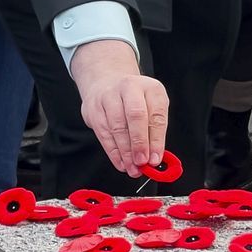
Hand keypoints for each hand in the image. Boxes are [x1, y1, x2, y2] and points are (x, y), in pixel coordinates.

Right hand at [70, 39, 168, 177]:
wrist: (107, 82)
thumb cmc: (134, 100)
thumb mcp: (151, 107)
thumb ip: (154, 131)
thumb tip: (154, 158)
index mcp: (150, 87)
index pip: (156, 114)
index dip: (157, 139)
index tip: (156, 159)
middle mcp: (129, 87)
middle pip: (135, 115)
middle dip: (139, 142)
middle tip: (142, 162)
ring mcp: (109, 96)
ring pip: (117, 127)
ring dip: (126, 152)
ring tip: (132, 168)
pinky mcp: (94, 108)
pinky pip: (104, 133)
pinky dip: (113, 152)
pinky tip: (121, 163)